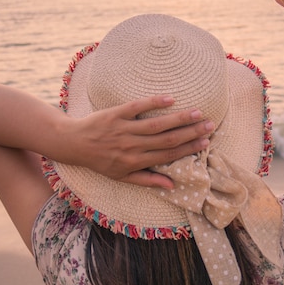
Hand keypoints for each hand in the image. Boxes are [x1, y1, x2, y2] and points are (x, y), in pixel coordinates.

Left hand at [65, 95, 214, 188]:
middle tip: (210, 125)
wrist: (74, 144)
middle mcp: (132, 146)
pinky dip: (153, 102)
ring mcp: (124, 129)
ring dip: (179, 118)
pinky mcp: (115, 114)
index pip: (168, 154)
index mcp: (136, 162)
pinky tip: (170, 99)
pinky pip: (137, 107)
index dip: (188, 148)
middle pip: (167, 138)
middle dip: (191, 132)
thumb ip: (148, 180)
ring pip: (156, 124)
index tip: (206, 142)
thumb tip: (172, 185)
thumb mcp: (122, 177)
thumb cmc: (101, 162)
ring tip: (197, 112)